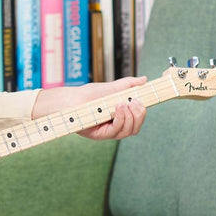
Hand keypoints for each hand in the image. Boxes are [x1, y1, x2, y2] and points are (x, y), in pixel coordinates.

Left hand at [31, 76, 146, 140]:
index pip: (137, 120)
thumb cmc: (88, 94)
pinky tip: (119, 107)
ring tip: (124, 103)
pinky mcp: (100, 135)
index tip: (142, 100)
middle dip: (139, 116)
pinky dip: (120, 119)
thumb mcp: (111, 87)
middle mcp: (115, 126)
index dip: (142, 113)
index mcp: (119, 117)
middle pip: (135, 128)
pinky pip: (116, 132)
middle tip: (135, 103)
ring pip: (128, 131)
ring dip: (130, 117)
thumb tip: (144, 79)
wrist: (71, 99)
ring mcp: (108, 132)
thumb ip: (128, 84)